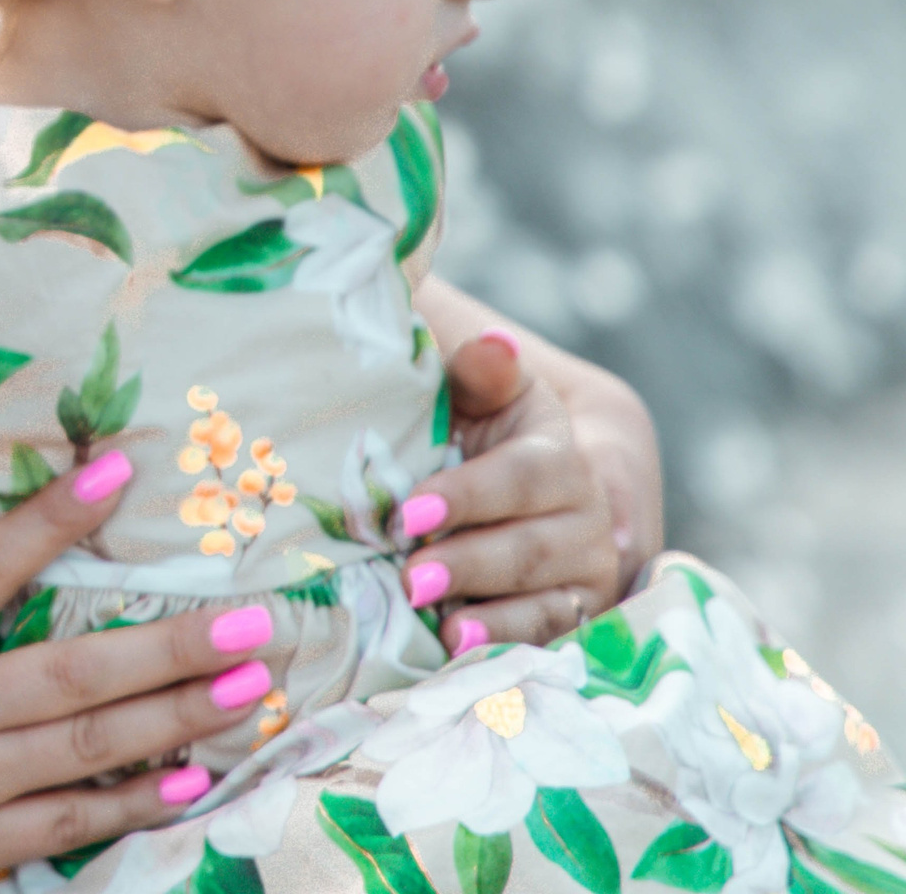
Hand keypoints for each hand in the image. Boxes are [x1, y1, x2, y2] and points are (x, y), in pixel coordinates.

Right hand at [0, 459, 276, 893]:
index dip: (51, 518)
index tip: (117, 472)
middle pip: (69, 667)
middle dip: (167, 641)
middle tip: (254, 616)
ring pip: (88, 742)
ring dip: (177, 714)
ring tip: (250, 686)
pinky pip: (68, 822)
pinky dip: (133, 799)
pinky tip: (189, 778)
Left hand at [397, 331, 622, 654]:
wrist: (512, 483)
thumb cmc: (476, 429)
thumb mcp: (478, 394)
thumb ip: (480, 375)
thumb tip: (493, 345)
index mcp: (558, 455)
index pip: (523, 477)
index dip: (469, 495)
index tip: (410, 512)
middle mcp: (587, 516)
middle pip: (531, 547)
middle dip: (470, 563)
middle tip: (411, 576)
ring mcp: (586, 572)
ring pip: (545, 599)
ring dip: (491, 616)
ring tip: (440, 624)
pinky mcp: (574, 616)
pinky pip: (546, 637)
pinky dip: (507, 646)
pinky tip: (465, 651)